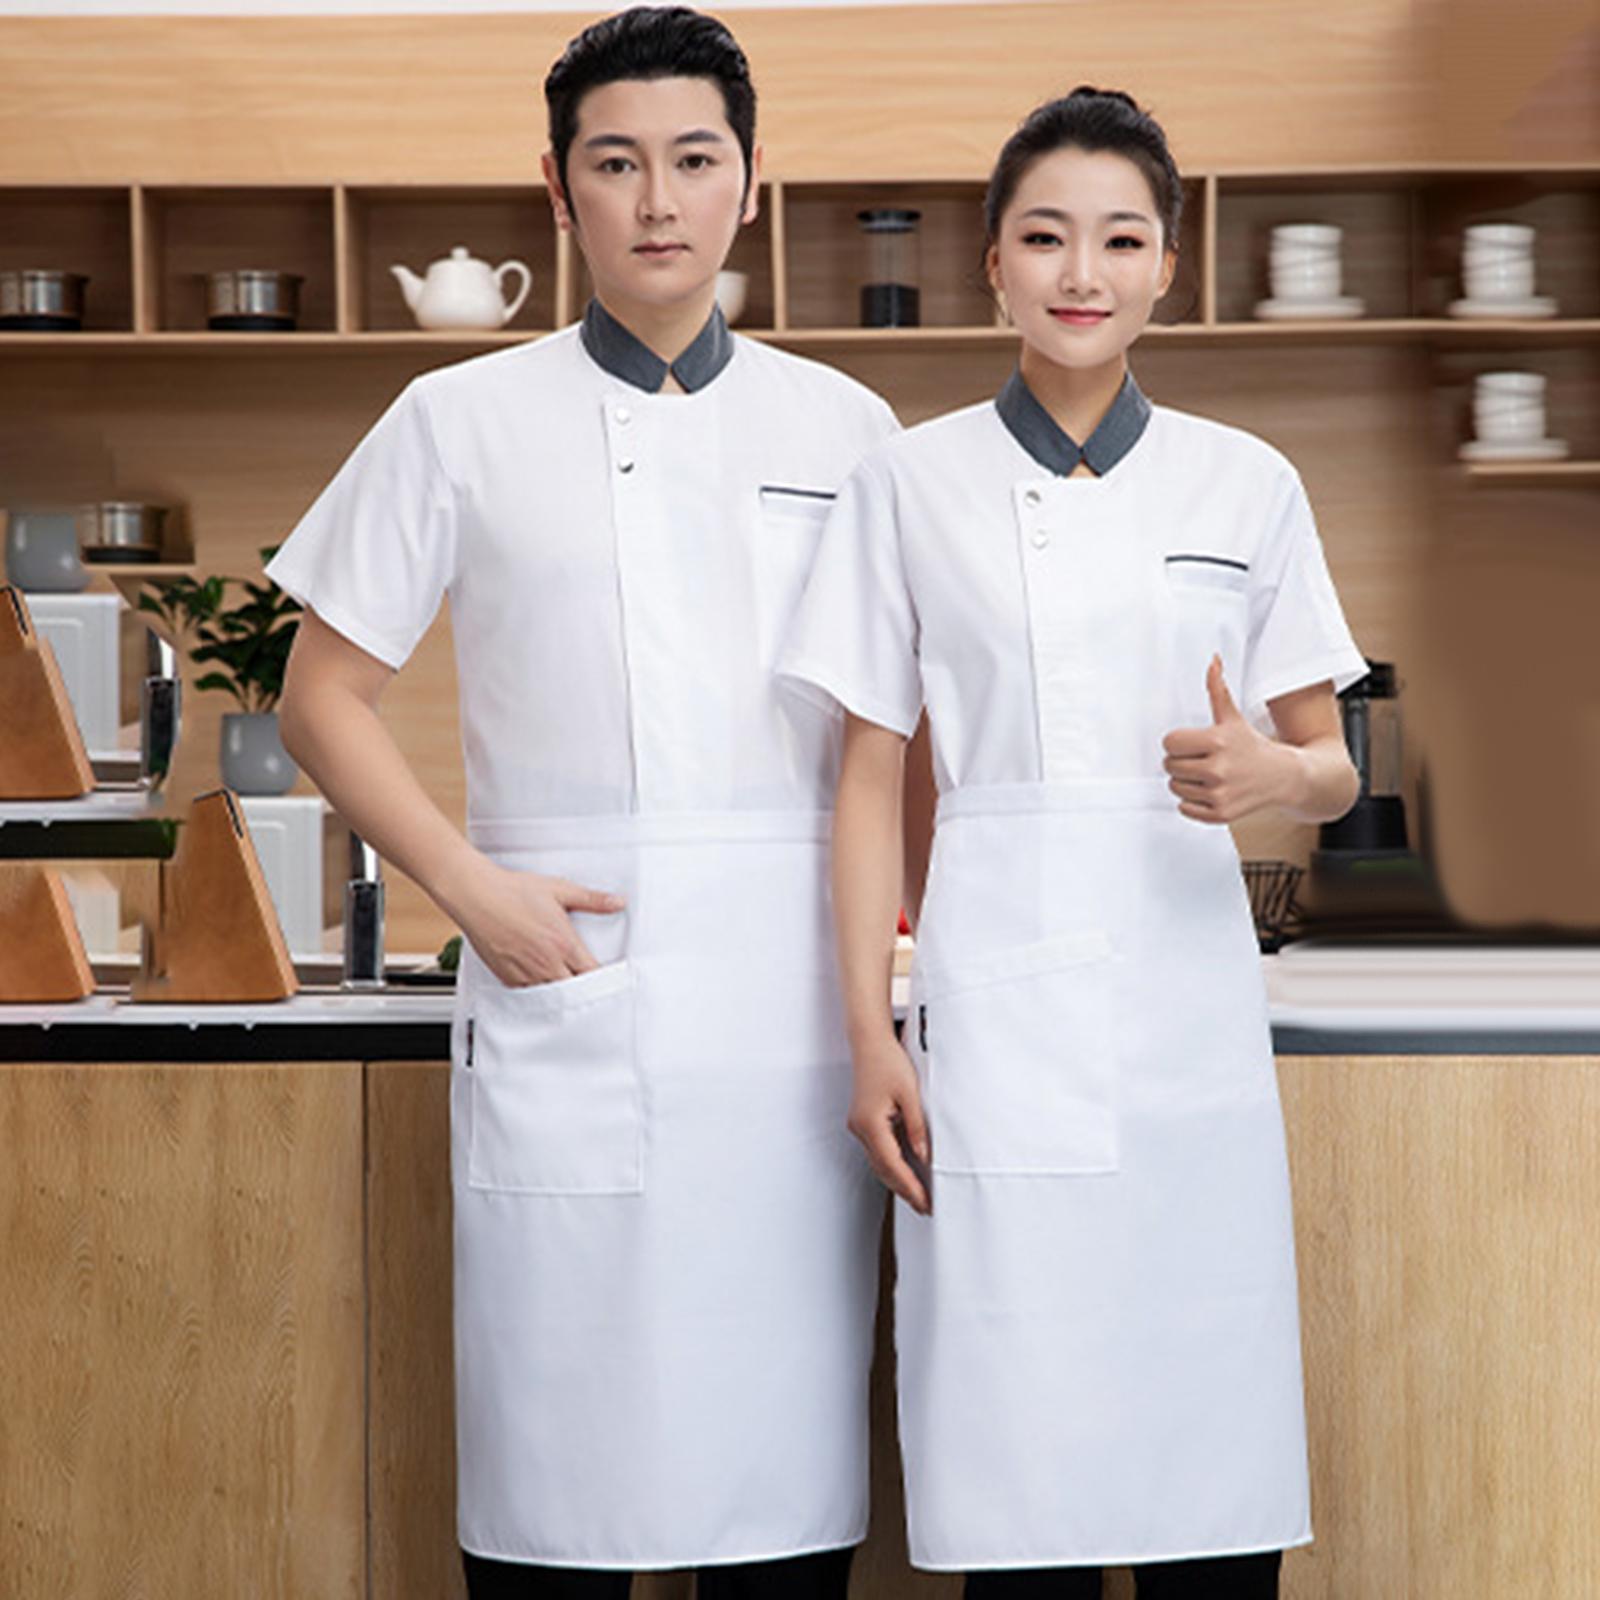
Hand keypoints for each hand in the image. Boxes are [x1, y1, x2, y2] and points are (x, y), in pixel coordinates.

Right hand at [457, 859, 624, 986]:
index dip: (604, 980)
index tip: (610, 978)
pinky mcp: (507, 977)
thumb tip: (618, 902)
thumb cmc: (514, 891)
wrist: (476, 895)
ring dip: (562, 993)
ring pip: (552, 997)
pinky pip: (529, 994)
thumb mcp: (560, 890)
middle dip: (584, 990)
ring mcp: (525, 973)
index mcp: (563, 944)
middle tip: (591, 985)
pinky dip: (540, 993)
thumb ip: (592, 899)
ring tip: (570, 988)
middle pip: (575, 991)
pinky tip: (545, 985)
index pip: (592, 974)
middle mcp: (546, 963)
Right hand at [847, 1032, 931, 1214]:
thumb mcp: (910, 1094)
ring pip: (878, 1162)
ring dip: (897, 1179)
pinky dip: (891, 1165)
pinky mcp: (862, 1121)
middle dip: (904, 1190)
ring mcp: (859, 1126)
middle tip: (925, 1206)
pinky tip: (905, 1170)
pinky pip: (877, 1151)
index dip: (910, 1186)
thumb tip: (924, 1156)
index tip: (925, 1201)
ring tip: (918, 1194)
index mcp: (870, 1124)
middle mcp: (860, 1129)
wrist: (869, 1043)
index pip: (892, 1165)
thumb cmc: (888, 1062)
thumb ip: (917, 1128)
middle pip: (883, 1169)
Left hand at [1161, 655, 1303, 823]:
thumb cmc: (1252, 745)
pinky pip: (1184, 809)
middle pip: (1170, 766)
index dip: (1178, 742)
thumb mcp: (1233, 717)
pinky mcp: (1221, 814)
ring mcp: (1220, 793)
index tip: (1193, 743)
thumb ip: (1217, 690)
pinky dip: (1192, 802)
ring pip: (1175, 787)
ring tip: (1208, 775)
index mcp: (1218, 741)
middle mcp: (1219, 769)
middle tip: (1201, 759)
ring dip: (1186, 782)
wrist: (1284, 778)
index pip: (1169, 743)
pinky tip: (1211, 791)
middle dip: (1181, 761)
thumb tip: (1213, 660)